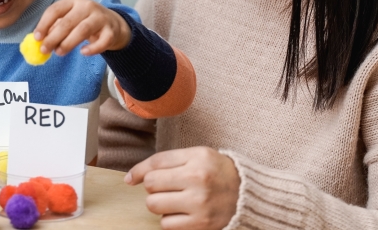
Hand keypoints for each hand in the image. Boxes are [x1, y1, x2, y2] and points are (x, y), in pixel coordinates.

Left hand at [34, 0, 130, 55]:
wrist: (113, 24)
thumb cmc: (85, 22)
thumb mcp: (71, 19)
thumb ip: (56, 28)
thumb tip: (40, 41)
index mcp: (73, 1)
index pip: (55, 10)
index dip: (44, 24)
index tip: (37, 38)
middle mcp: (87, 6)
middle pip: (67, 22)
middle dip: (53, 37)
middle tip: (44, 50)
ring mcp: (100, 17)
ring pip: (83, 30)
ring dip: (68, 43)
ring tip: (59, 53)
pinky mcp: (111, 30)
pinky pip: (102, 41)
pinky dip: (92, 48)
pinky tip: (83, 52)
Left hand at [125, 147, 239, 229]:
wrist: (247, 194)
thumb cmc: (216, 172)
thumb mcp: (197, 155)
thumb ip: (166, 161)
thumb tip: (131, 178)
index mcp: (197, 158)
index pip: (155, 162)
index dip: (138, 171)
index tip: (131, 179)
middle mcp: (198, 180)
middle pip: (151, 184)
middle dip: (153, 187)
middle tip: (166, 187)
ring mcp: (200, 203)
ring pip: (154, 205)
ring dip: (158, 204)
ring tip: (173, 200)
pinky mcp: (201, 224)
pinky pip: (166, 225)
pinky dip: (169, 220)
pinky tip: (181, 213)